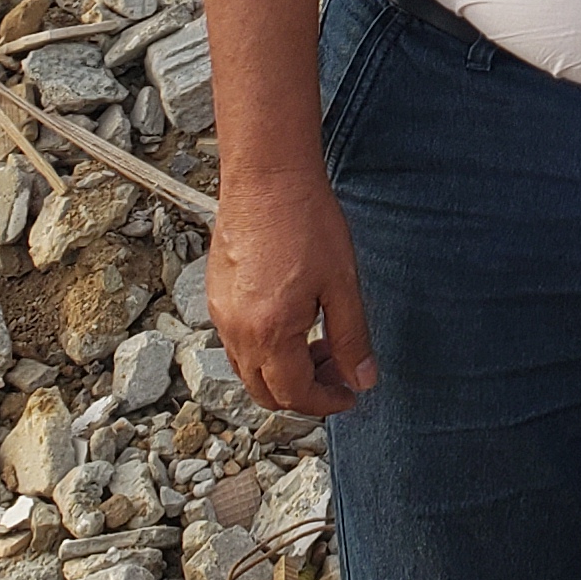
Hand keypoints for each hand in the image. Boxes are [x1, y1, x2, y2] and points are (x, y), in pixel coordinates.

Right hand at [210, 166, 379, 415]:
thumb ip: (352, 338)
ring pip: (250, 369)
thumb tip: (364, 380)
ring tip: (322, 341)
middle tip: (340, 370)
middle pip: (266, 392)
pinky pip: (238, 342)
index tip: (350, 394)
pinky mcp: (216, 296)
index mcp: (269, 333)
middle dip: (305, 393)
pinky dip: (267, 348)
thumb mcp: (343, 283)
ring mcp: (221, 314)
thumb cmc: (307, 222)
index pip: (295, 394)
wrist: (267, 177)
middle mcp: (237, 331)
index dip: (326, 402)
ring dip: (285, 371)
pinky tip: (296, 321)